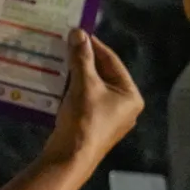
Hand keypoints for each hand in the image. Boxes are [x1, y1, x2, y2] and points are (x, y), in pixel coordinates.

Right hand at [44, 31, 143, 166]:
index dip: (94, 45)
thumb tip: (77, 32)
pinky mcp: (94, 123)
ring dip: (76, 72)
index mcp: (130, 95)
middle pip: (103, 73)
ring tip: (59, 58)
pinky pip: (85, 97)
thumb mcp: (83, 84)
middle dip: (83, 59)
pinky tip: (58, 79)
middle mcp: (124, 105)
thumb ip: (81, 57)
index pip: (112, 61)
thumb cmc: (84, 119)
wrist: (71, 156)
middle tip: (65, 43)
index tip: (76, 32)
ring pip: (92, 85)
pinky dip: (73, 86)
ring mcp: (109, 116)